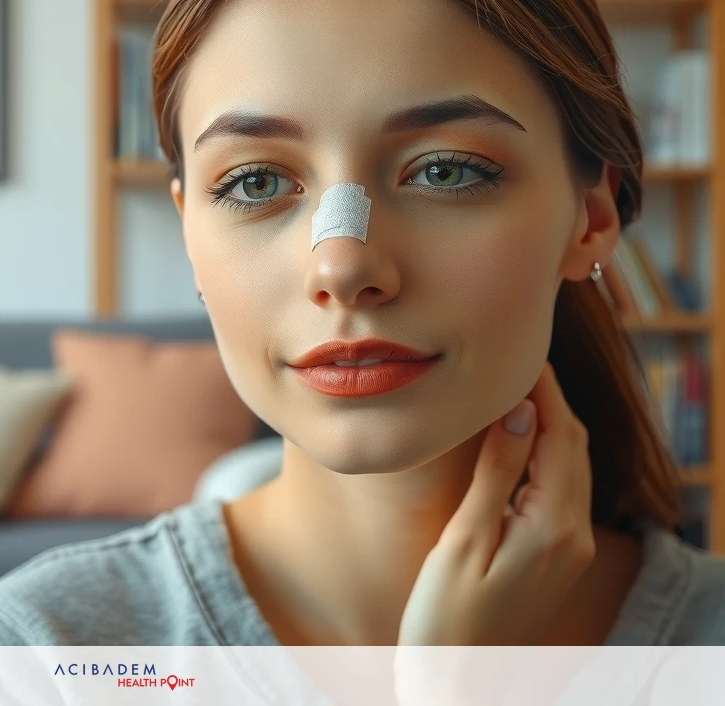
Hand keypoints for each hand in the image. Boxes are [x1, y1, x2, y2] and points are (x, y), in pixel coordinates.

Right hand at [399, 361, 595, 644]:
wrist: (458, 682)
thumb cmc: (447, 618)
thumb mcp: (464, 540)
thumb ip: (496, 473)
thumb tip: (518, 410)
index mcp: (554, 526)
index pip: (559, 434)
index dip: (541, 387)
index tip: (517, 347)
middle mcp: (574, 534)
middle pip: (572, 445)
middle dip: (548, 398)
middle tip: (511, 358)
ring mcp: (569, 549)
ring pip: (569, 465)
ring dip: (547, 424)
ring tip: (509, 387)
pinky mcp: (555, 557)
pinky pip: (559, 489)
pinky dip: (543, 454)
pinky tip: (514, 441)